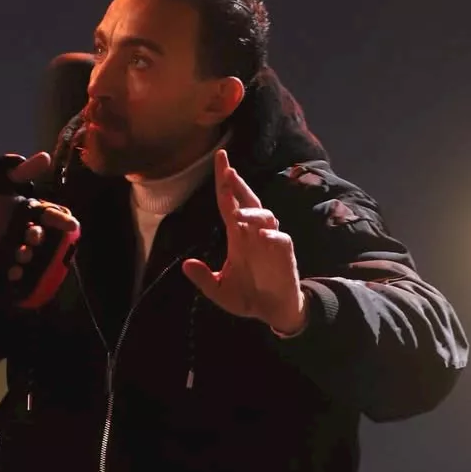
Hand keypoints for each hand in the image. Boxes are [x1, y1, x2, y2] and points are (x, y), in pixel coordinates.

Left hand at [0, 152, 79, 277]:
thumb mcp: (2, 180)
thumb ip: (23, 171)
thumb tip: (45, 156)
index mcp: (32, 210)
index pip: (51, 215)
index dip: (61, 220)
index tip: (71, 223)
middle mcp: (27, 230)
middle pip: (41, 236)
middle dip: (39, 236)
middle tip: (33, 235)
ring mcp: (16, 247)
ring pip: (29, 254)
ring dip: (29, 255)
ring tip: (21, 252)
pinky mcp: (3, 261)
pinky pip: (14, 270)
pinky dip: (16, 273)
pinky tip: (13, 272)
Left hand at [182, 150, 307, 334]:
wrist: (274, 313)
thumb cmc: (248, 296)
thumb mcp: (219, 291)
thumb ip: (203, 279)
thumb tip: (185, 264)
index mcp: (236, 236)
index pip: (228, 203)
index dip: (223, 182)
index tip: (220, 158)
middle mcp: (253, 234)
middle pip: (247, 201)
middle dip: (239, 185)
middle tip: (228, 169)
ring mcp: (270, 243)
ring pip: (265, 216)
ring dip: (252, 213)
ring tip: (238, 215)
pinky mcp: (285, 256)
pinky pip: (281, 240)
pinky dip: (272, 236)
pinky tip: (262, 236)